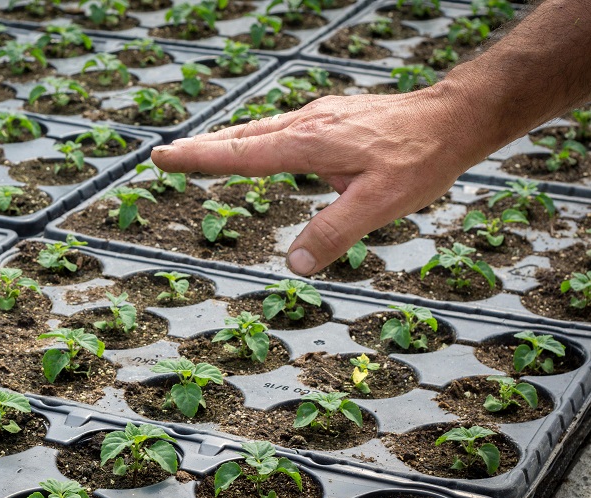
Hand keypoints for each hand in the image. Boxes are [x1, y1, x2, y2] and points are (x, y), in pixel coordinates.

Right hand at [151, 85, 491, 275]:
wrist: (453, 118)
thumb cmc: (419, 160)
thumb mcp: (378, 205)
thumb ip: (333, 235)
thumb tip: (293, 264)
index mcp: (308, 144)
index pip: (239, 153)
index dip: (197, 158)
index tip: (162, 157)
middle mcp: (306, 124)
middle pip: (240, 136)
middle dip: (200, 147)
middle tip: (165, 155)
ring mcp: (319, 115)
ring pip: (259, 129)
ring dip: (226, 141)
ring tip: (201, 152)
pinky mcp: (332, 115)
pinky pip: (280, 127)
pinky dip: (254, 137)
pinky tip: (261, 146)